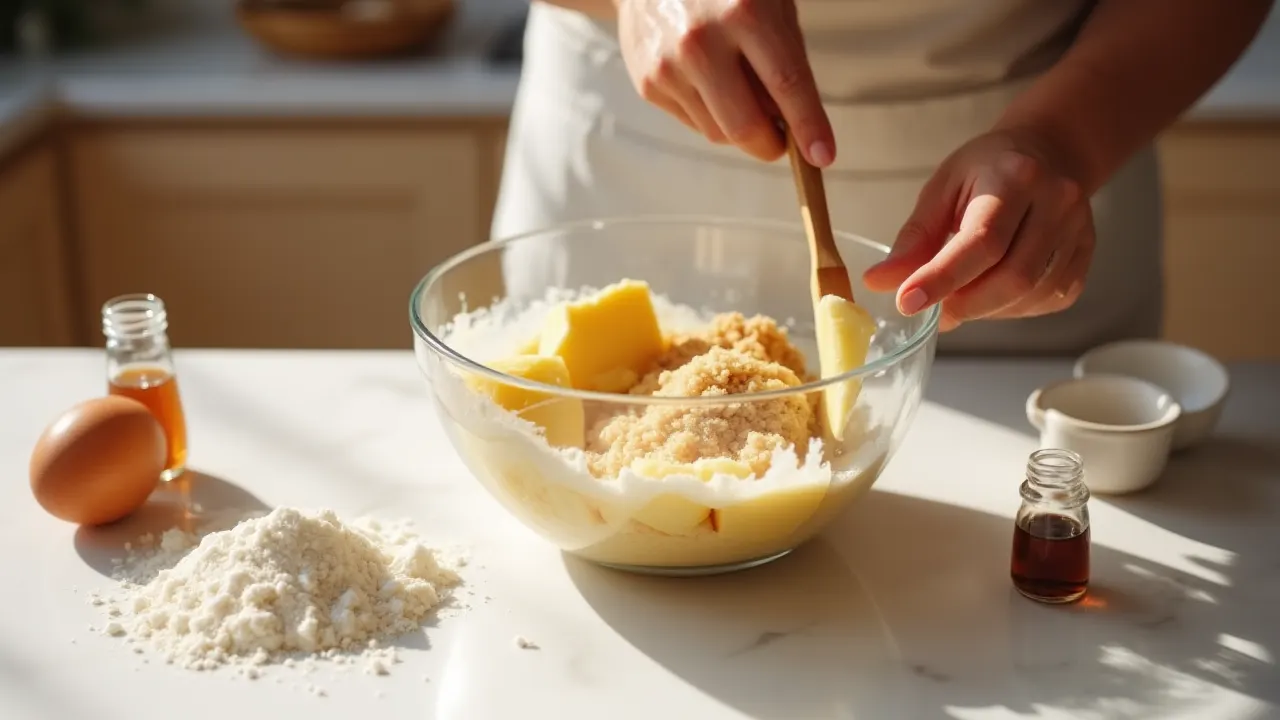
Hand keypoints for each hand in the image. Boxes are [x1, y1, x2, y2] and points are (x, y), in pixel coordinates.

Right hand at [614, 0, 834, 165]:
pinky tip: (706, 81)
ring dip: (739, 127)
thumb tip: (793, 122)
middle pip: (745, 126)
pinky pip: (694, 122)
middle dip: (771, 146)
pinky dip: (710, 114)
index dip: (808, 125)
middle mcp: (702, 40)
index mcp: (745, 11)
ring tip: (738, 91)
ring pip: (719, 132)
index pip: (787, 83)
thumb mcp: (769, 5)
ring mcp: (670, 64)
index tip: (822, 156)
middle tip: (781, 142)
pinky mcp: (649, 82)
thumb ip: (786, 58)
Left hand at [862, 129, 1095, 331]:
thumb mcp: (942, 189)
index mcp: (1016, 177)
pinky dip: (1011, 308)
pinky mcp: (1085, 255)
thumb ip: (914, 238)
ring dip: (987, 309)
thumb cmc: (987, 170)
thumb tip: (879, 282)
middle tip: (934, 310)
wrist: (1049, 153)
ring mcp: (1078, 229)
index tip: (907, 302)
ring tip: (961, 297)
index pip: (981, 240)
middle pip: (1013, 276)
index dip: (943, 277)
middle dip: (965, 303)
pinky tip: (992, 292)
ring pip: (1031, 293)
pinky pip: (1048, 298)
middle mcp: (1057, 202)